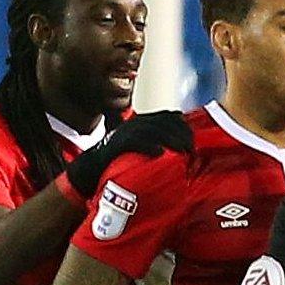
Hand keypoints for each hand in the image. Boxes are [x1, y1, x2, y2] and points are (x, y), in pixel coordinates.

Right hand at [62, 109, 193, 197]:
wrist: (91, 169)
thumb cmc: (118, 160)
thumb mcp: (139, 148)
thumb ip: (155, 144)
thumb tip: (178, 152)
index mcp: (140, 122)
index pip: (166, 116)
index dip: (182, 125)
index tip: (193, 138)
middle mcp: (133, 124)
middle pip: (163, 123)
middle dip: (180, 134)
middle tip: (192, 148)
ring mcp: (124, 132)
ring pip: (152, 131)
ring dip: (171, 140)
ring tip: (184, 151)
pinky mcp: (116, 144)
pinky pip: (134, 142)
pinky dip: (148, 146)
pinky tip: (160, 153)